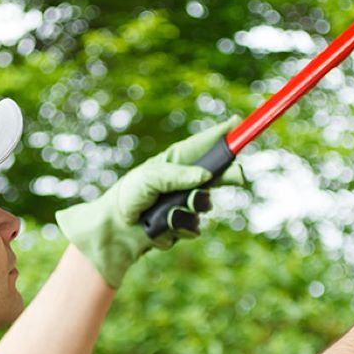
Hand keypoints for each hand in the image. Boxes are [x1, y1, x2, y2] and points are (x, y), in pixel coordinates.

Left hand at [55, 116, 243, 287]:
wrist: (115, 229)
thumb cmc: (128, 195)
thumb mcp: (150, 178)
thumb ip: (177, 176)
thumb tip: (206, 175)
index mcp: (176, 162)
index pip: (204, 145)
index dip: (222, 135)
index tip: (237, 124)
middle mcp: (185, 181)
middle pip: (218, 175)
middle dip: (228, 175)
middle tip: (238, 176)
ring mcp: (186, 204)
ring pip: (205, 205)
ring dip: (187, 209)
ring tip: (165, 212)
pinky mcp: (183, 226)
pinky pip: (193, 228)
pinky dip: (176, 229)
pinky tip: (160, 228)